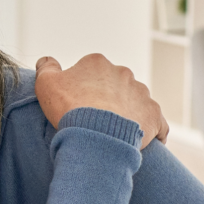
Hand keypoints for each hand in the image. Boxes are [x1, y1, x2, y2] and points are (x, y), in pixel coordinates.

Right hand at [33, 54, 167, 147]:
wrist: (95, 134)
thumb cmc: (69, 108)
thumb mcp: (46, 84)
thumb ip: (46, 68)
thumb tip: (46, 61)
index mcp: (97, 63)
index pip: (91, 72)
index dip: (83, 89)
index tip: (78, 105)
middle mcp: (123, 73)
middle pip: (115, 85)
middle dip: (108, 99)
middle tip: (95, 120)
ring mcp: (141, 93)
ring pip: (136, 102)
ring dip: (128, 113)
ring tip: (116, 134)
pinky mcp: (153, 115)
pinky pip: (157, 123)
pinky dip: (152, 130)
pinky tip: (146, 142)